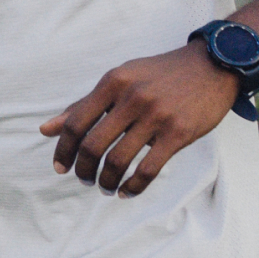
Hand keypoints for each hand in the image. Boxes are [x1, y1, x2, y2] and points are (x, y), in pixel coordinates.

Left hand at [39, 43, 238, 195]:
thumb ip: (83, 105)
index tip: (60, 167)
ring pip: (119, 161)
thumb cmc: (158, 75)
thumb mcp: (119, 80)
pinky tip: (126, 192)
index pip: (76, 123)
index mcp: (112, 82)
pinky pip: (149, 169)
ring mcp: (156, 116)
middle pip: (94, 145)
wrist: (212, 65)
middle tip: (84, 179)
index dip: (63, 150)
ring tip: (104, 187)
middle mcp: (132, 98)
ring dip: (106, 181)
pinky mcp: (179, 133)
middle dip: (83, 170)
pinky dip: (133, 186)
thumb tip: (46, 130)